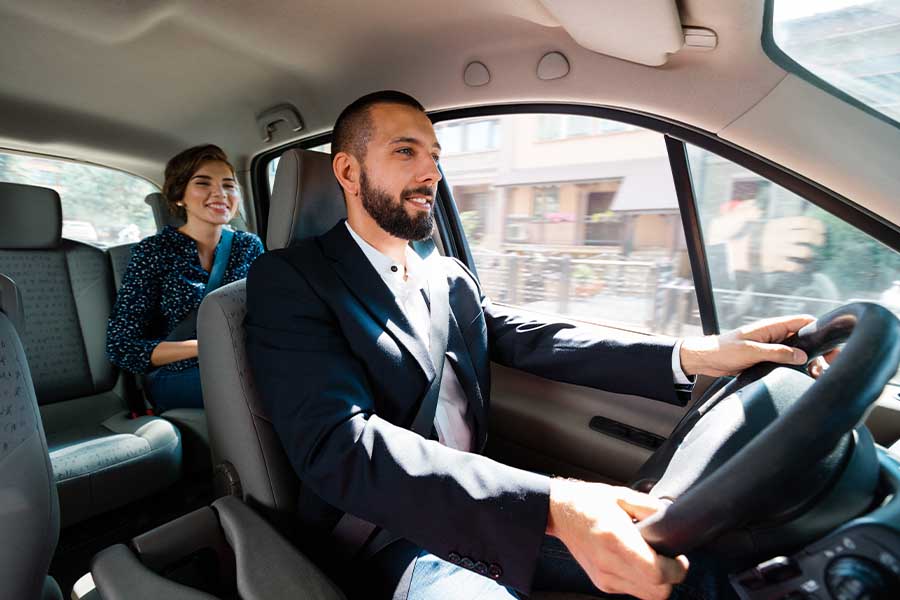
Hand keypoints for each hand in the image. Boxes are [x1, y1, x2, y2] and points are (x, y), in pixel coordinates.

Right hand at [546, 479, 688, 599]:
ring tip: (654, 560)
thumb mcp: (621, 495)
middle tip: (670, 559)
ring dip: (657, 583)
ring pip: (648, 596)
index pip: (656, 572)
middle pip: (657, 592)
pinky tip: (637, 563)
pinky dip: (642, 582)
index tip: (679, 556)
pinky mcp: (602, 583)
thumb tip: (670, 518)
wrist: (559, 513)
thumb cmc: (587, 501)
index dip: (676, 568)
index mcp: (616, 539)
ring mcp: (605, 577)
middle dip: (671, 577)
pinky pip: (634, 591)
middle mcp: (609, 563)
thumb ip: (649, 507)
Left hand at [680, 314, 838, 377]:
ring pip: (799, 351)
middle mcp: (775, 335)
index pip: (804, 321)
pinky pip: (788, 360)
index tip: (834, 343)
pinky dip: (798, 367)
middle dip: (819, 350)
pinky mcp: (768, 358)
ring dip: (810, 361)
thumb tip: (803, 356)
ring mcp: (772, 346)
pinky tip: (805, 377)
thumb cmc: (724, 350)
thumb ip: (777, 352)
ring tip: (818, 374)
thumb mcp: (751, 351)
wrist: (706, 359)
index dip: (821, 328)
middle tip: (829, 365)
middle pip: (806, 338)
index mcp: (772, 327)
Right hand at [759, 216, 824, 272]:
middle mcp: (781, 236)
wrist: (738, 252)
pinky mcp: (776, 263)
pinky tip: (799, 267)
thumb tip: (804, 223)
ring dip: (810, 254)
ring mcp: (779, 250)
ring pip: (804, 251)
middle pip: (808, 236)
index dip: (817, 225)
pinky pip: (794, 266)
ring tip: (809, 256)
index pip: (804, 221)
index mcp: (779, 225)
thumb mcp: (767, 226)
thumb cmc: (755, 239)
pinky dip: (799, 267)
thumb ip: (784, 224)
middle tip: (820, 243)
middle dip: (818, 239)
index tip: (822, 230)